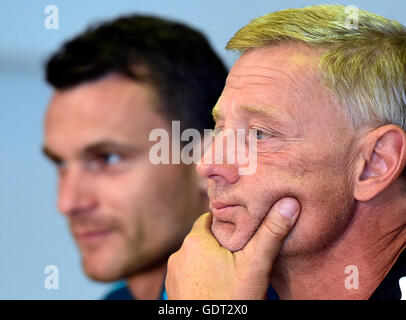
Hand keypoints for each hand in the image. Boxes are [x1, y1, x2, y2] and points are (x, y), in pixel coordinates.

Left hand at [165, 197, 299, 298]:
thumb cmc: (231, 300)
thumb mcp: (255, 265)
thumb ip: (271, 233)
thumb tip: (289, 203)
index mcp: (195, 241)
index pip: (210, 218)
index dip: (227, 222)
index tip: (242, 229)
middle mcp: (179, 254)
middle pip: (204, 238)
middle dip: (221, 243)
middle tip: (241, 252)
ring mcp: (173, 274)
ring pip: (197, 257)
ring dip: (210, 260)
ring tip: (231, 271)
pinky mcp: (174, 290)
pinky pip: (190, 274)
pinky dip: (202, 276)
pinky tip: (218, 285)